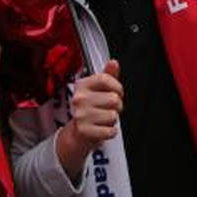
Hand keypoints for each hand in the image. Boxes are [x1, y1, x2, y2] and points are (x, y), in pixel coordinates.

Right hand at [55, 60, 123, 179]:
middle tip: (108, 109)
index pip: (105, 79)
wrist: (78, 133)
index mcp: (82, 85)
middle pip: (114, 99)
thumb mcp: (98, 90)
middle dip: (117, 107)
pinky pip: (110, 131)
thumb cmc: (91, 109)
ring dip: (112, 120)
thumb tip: (113, 62)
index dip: (117, 87)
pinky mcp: (84, 131)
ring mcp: (80, 115)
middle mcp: (79, 98)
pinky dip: (110, 132)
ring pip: (113, 115)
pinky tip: (102, 129)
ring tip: (103, 119)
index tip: (117, 92)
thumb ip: (108, 76)